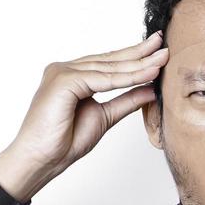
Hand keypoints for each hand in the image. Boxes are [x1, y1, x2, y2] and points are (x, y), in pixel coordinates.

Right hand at [0, 31, 169, 201]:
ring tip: (162, 60)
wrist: (41, 160)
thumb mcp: (105, 117)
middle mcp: (65, 69)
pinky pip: (101, 79)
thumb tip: (150, 90)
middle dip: (139, 53)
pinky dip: (126, 78)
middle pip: (109, 60)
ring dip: (138, 65)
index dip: (134, 57)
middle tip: (164, 44)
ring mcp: (62, 72)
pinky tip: (147, 73)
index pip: (108, 63)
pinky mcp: (63, 81)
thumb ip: (126, 101)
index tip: (157, 52)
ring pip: (108, 68)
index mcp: (72, 76)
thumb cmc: (63, 142)